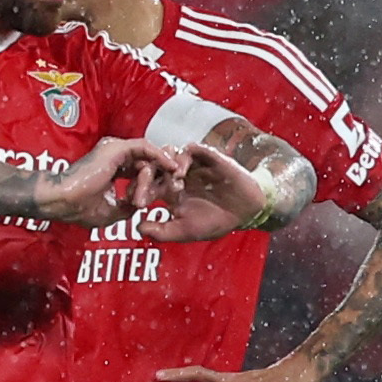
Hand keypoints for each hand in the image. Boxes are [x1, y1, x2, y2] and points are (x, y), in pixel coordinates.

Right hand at [40, 137, 182, 226]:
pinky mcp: (117, 148)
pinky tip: (171, 166)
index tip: (170, 190)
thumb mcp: (112, 211)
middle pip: (146, 159)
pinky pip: (145, 148)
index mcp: (111, 169)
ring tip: (179, 175)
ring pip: (147, 154)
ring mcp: (114, 150)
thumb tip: (143, 207)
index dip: (155, 181)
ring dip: (165, 164)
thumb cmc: (80, 208)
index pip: (139, 170)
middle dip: (165, 169)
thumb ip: (128, 206)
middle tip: (181, 179)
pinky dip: (159, 157)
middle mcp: (113, 156)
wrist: (64, 200)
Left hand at [138, 142, 268, 242]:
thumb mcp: (185, 230)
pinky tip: (181, 174)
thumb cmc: (215, 221)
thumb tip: (138, 228)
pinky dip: (182, 159)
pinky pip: (189, 149)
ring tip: (166, 183)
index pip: (145, 184)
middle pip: (152, 165)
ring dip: (163, 166)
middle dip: (145, 177)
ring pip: (167, 153)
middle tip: (144, 191)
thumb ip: (162, 231)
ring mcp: (191, 164)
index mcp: (168, 190)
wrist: (245, 211)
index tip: (136, 204)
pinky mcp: (206, 157)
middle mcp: (176, 174)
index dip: (138, 192)